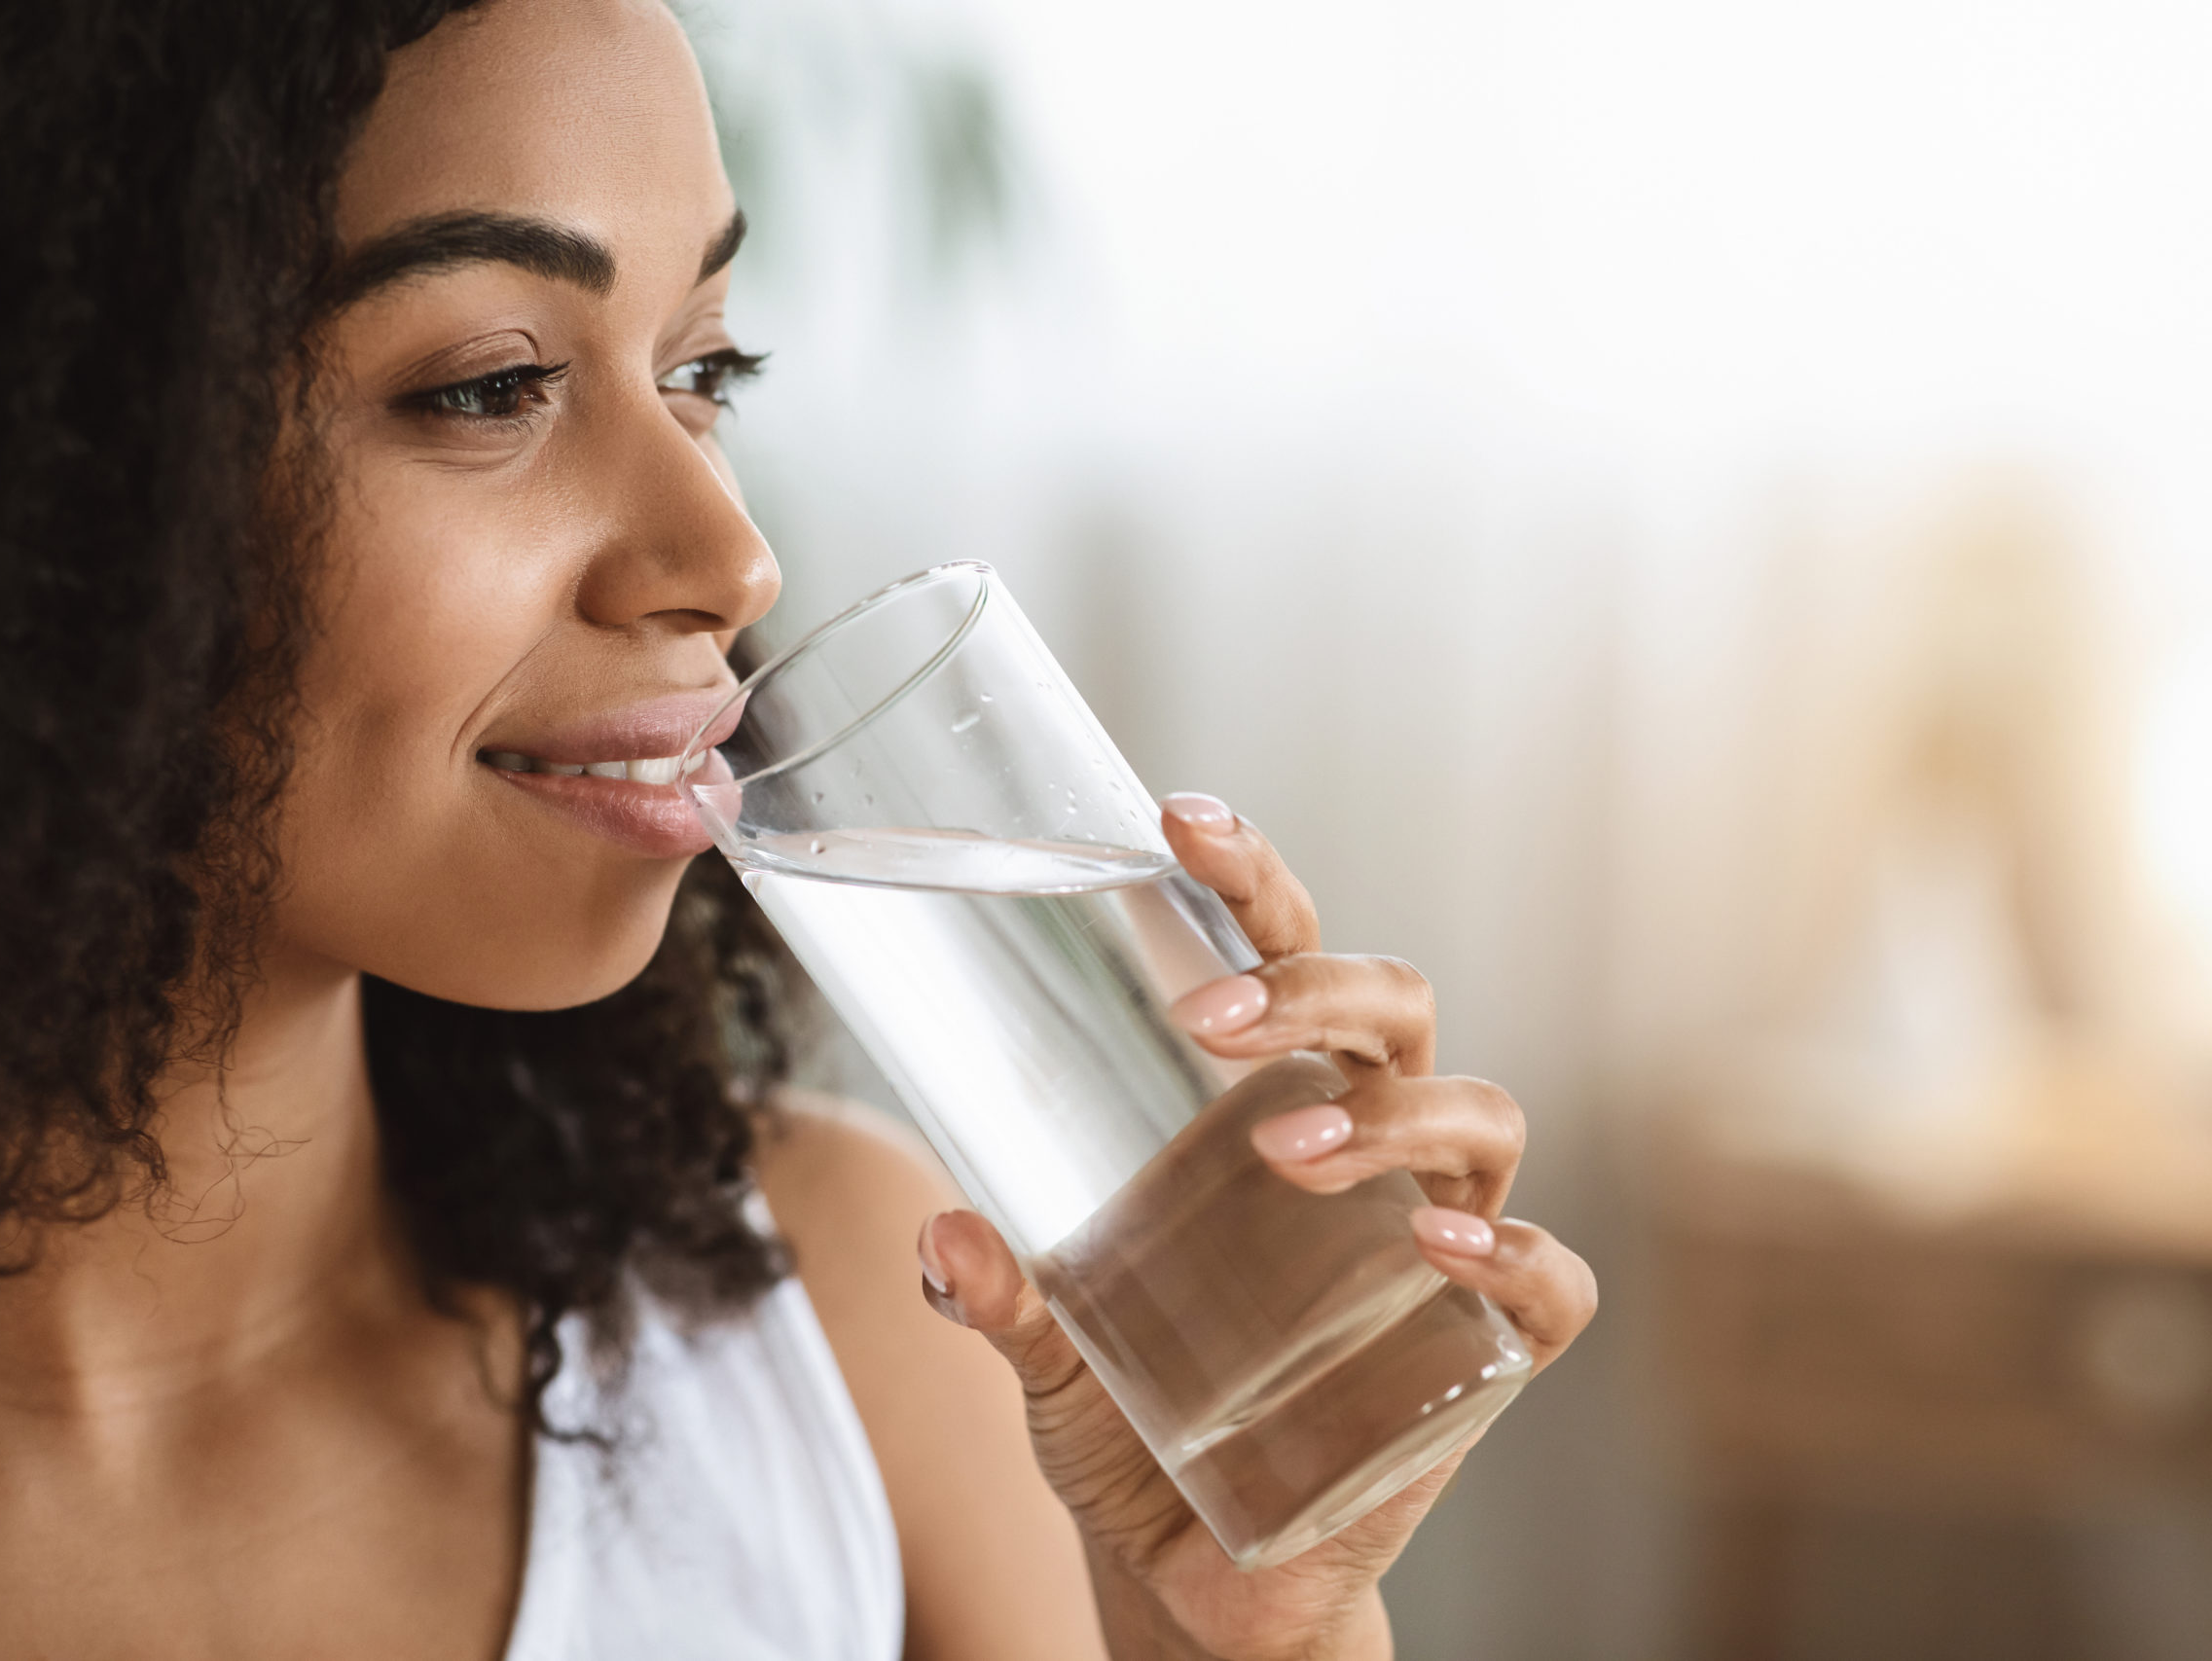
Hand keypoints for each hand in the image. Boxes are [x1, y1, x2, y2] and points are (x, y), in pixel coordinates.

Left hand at [913, 794, 1597, 1660]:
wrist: (1195, 1575)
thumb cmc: (1129, 1422)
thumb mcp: (1043, 1356)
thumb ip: (995, 1298)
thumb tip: (942, 1236)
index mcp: (1269, 1099)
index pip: (1283, 950)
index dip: (1250, 877)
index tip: (1177, 820)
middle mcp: (1369, 1144)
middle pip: (1391, 1005)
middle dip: (1311, 984)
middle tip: (1201, 1018)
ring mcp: (1438, 1239)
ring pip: (1479, 1113)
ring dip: (1392, 1112)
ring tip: (1289, 1151)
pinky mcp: (1484, 1350)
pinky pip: (1549, 1282)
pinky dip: (1516, 1253)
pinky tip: (1441, 1249)